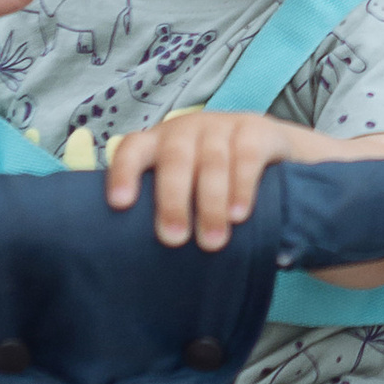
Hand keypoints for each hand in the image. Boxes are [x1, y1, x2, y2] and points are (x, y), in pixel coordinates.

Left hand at [105, 108, 301, 250]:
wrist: (262, 140)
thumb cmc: (207, 173)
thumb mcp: (182, 181)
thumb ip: (163, 206)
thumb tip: (141, 257)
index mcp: (157, 143)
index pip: (132, 149)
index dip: (124, 173)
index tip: (120, 204)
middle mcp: (185, 130)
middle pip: (175, 158)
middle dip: (173, 200)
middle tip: (174, 238)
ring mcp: (220, 126)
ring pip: (212, 161)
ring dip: (211, 203)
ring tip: (211, 241)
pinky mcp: (254, 129)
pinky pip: (247, 156)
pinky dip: (242, 187)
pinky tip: (239, 215)